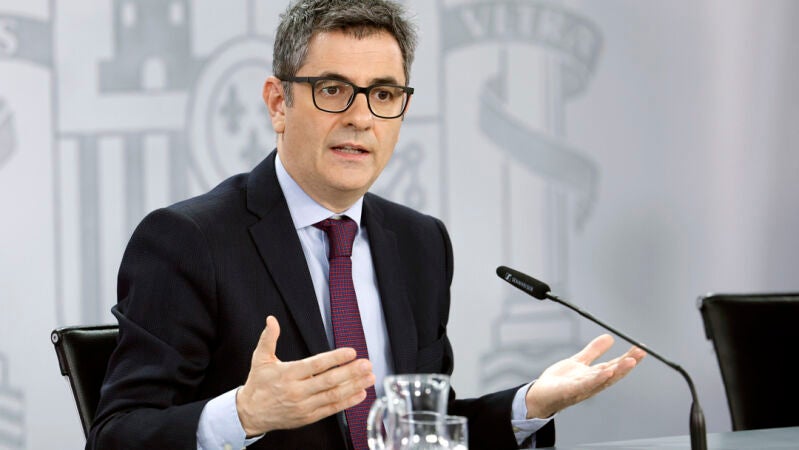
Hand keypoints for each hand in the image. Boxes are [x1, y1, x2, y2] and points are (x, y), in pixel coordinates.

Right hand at [236, 316, 375, 435]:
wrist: (250, 414)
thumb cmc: (258, 384)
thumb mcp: (260, 359)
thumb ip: (268, 338)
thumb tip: (271, 319)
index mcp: (288, 373)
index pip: (316, 365)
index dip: (335, 358)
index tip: (351, 352)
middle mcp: (297, 391)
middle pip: (329, 381)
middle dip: (351, 372)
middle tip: (367, 364)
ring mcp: (304, 406)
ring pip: (333, 395)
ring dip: (354, 386)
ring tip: (369, 378)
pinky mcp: (308, 417)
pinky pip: (331, 409)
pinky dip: (347, 402)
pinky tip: (360, 394)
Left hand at [525, 334, 645, 418]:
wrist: (540, 396)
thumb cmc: (560, 381)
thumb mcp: (579, 361)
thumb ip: (593, 351)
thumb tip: (609, 337)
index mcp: (595, 376)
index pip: (615, 366)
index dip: (629, 358)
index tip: (641, 348)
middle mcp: (592, 384)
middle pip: (613, 373)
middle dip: (628, 364)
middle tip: (641, 352)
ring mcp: (582, 389)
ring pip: (603, 379)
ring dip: (618, 371)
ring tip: (630, 361)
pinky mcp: (569, 391)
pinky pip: (585, 385)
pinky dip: (597, 379)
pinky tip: (606, 372)